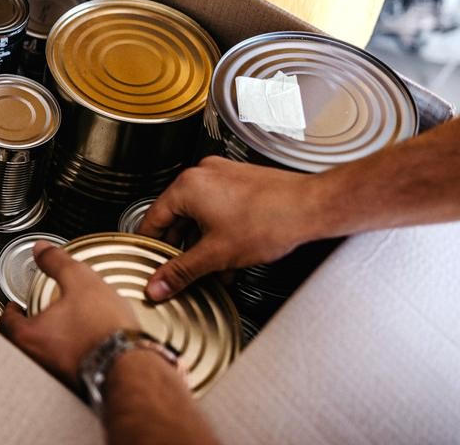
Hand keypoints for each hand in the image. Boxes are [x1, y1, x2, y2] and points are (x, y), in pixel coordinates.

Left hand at [0, 241, 141, 387]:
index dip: (9, 310)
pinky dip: (68, 354)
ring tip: (61, 327)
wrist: (132, 365)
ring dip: (48, 342)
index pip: (6, 322)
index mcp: (29, 336)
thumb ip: (56, 262)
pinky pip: (65, 366)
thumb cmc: (103, 329)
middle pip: (22, 342)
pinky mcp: (78, 384)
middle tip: (36, 314)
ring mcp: (57, 375)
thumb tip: (41, 249)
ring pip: (43, 356)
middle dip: (28, 327)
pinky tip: (84, 345)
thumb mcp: (79, 280)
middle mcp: (38, 360)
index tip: (15, 305)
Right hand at [139, 156, 327, 300]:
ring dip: (201, 243)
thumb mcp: (216, 255)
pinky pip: (218, 208)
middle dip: (180, 248)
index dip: (150, 246)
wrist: (311, 207)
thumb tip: (158, 285)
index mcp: (187, 186)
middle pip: (177, 217)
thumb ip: (181, 272)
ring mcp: (222, 176)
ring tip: (209, 269)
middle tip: (179, 271)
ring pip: (199, 214)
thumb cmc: (270, 220)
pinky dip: (218, 230)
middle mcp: (202, 175)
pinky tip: (228, 255)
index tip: (149, 262)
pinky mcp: (240, 182)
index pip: (152, 219)